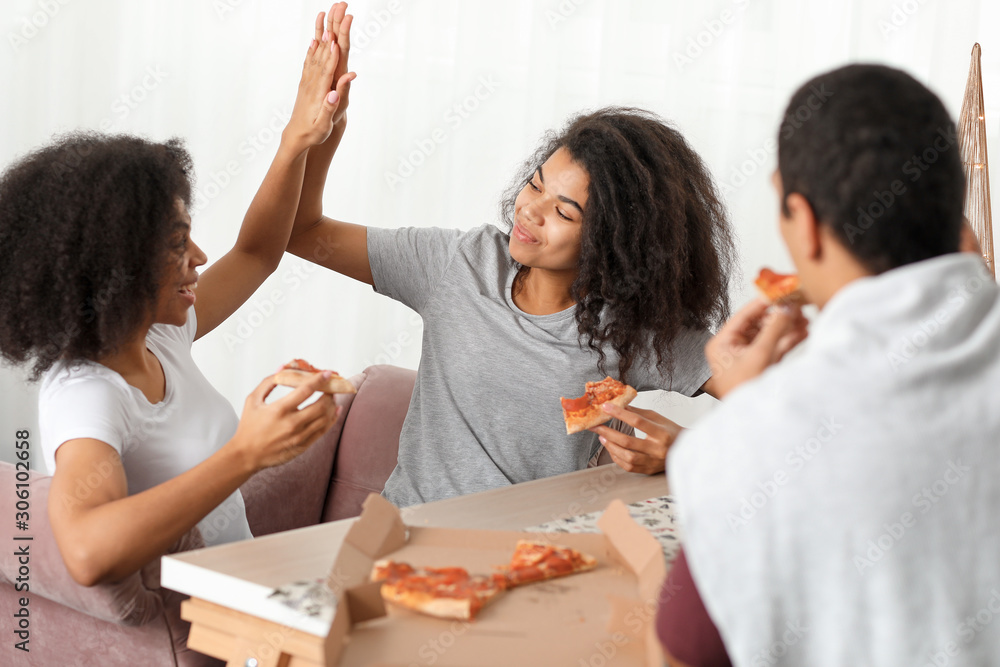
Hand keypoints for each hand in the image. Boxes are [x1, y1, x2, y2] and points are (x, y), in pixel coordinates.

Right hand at [230, 372, 339, 471]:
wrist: (247, 455)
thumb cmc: (249, 427)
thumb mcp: (253, 400)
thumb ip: (268, 383)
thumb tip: (283, 369)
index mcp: (279, 410)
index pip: (306, 390)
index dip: (320, 380)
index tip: (328, 373)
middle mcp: (292, 423)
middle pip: (321, 405)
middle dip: (330, 393)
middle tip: (331, 386)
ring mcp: (299, 436)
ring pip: (325, 418)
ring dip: (332, 405)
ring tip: (332, 398)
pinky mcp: (303, 445)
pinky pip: (323, 431)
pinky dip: (332, 419)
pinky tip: (334, 411)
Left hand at [284, 10, 356, 149]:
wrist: (296, 137)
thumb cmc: (312, 133)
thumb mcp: (323, 125)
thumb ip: (329, 108)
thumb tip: (334, 93)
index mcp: (317, 95)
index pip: (325, 72)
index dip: (331, 57)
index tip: (336, 42)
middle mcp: (310, 85)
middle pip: (320, 59)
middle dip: (327, 42)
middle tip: (333, 26)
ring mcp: (307, 83)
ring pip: (314, 57)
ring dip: (320, 41)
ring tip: (325, 24)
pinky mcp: (305, 84)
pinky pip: (309, 63)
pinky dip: (312, 50)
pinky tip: (314, 41)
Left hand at [589, 403, 681, 474]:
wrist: (686, 451)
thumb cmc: (671, 432)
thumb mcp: (658, 418)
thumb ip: (638, 413)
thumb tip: (619, 406)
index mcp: (661, 433)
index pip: (637, 421)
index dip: (620, 414)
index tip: (606, 407)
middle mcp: (657, 449)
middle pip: (628, 441)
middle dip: (608, 432)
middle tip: (596, 425)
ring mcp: (653, 462)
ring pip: (626, 456)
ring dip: (610, 446)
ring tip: (602, 436)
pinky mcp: (648, 470)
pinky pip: (628, 466)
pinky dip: (616, 457)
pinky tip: (610, 448)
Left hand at [704, 298, 808, 398]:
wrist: (751, 419)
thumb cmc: (744, 391)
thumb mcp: (759, 355)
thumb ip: (774, 329)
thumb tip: (785, 308)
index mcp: (722, 343)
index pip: (744, 316)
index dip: (763, 303)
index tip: (780, 292)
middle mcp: (733, 348)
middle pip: (759, 324)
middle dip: (780, 316)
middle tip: (798, 306)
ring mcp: (748, 356)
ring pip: (769, 335)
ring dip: (788, 327)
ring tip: (805, 319)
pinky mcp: (761, 365)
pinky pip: (775, 347)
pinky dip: (789, 340)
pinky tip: (804, 332)